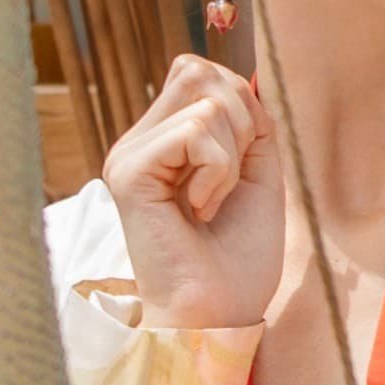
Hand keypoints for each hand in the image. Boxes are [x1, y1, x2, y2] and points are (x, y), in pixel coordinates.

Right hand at [101, 56, 288, 329]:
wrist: (220, 312)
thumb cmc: (238, 257)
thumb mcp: (257, 172)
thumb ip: (249, 122)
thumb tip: (244, 76)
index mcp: (162, 142)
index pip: (197, 71)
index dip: (238, 99)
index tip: (245, 157)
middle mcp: (138, 143)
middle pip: (198, 71)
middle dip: (241, 120)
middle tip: (230, 180)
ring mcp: (128, 155)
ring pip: (204, 101)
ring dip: (231, 156)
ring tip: (213, 202)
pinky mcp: (128, 172)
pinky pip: (196, 131)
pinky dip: (219, 170)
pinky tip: (200, 210)